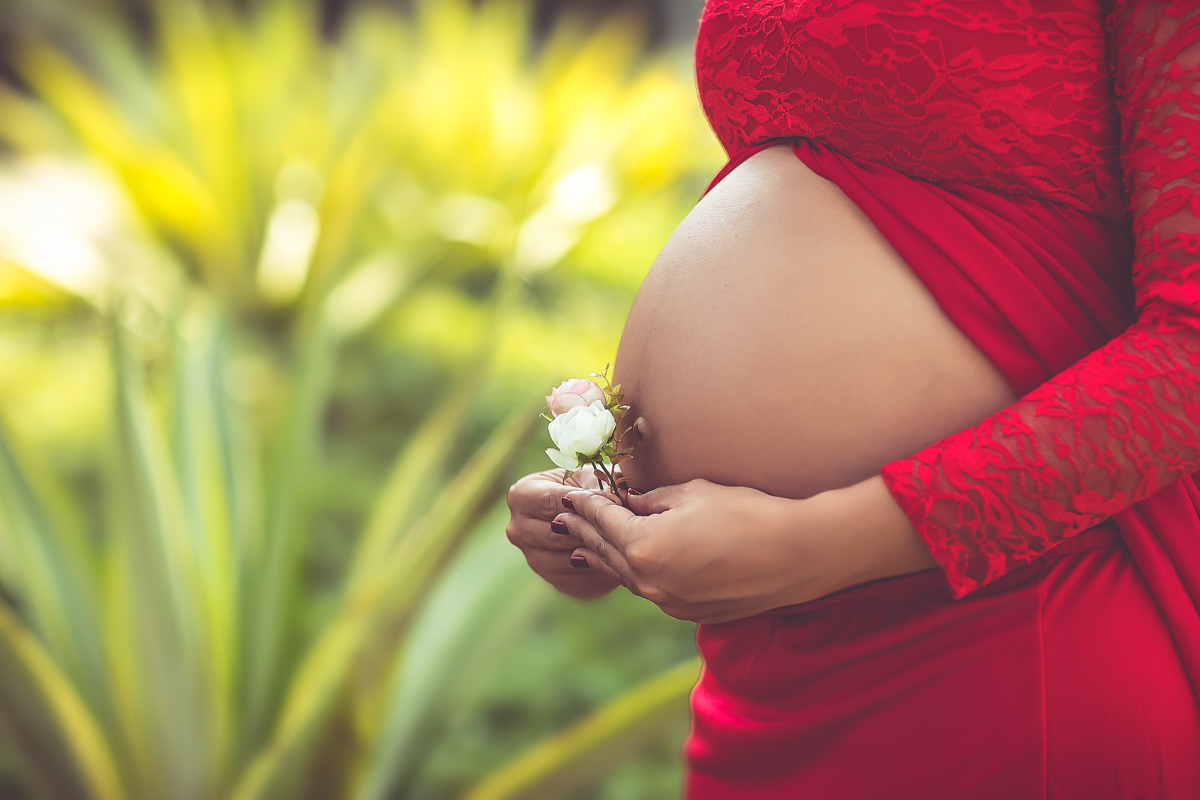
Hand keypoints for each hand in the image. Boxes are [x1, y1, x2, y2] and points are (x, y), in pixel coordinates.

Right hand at [505, 466, 621, 599]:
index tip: (614, 500)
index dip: (585, 502)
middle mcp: (518, 528)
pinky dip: (600, 569)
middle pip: (557, 535)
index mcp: (521, 495)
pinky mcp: (554, 579)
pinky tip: (618, 558)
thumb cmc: (588, 486)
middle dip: (591, 529)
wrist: (588, 513)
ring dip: (596, 551)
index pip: (551, 502)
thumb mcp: (591, 476)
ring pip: (568, 558)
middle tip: (622, 523)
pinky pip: (579, 578)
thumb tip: (612, 498)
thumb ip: (597, 485)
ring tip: (622, 540)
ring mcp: (533, 557)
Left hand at [555, 478, 812, 622]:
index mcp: (644, 547)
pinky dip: (633, 573)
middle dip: (584, 531)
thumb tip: (629, 501)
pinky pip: (649, 590)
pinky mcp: (686, 613)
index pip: (604, 520)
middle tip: (565, 517)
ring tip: (583, 544)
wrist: (796, 555)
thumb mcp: (693, 494)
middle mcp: (649, 581)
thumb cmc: (747, 514)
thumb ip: (652, 500)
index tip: (570, 492)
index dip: (586, 503)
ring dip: (603, 556)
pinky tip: (628, 565)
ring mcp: (667, 602)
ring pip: (624, 575)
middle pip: (606, 551)